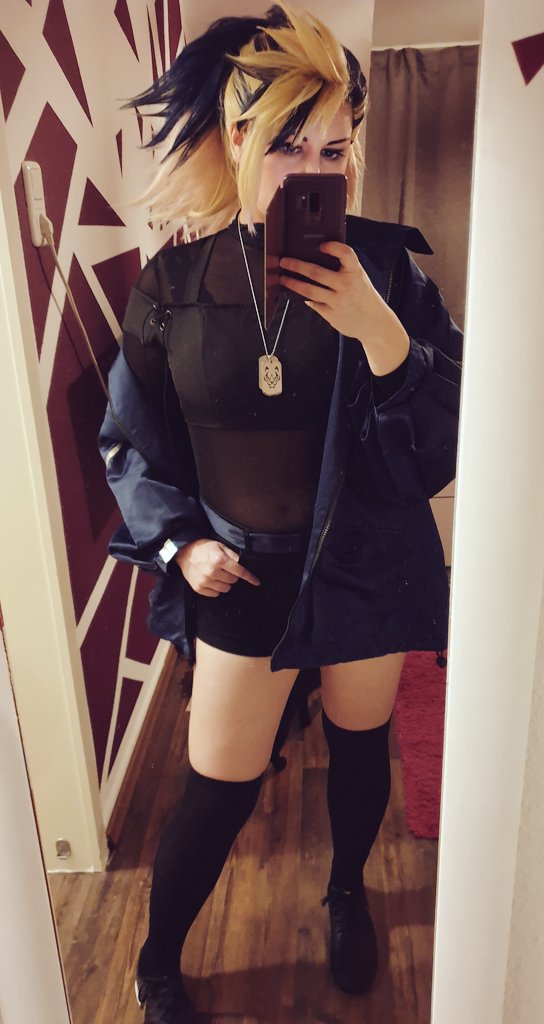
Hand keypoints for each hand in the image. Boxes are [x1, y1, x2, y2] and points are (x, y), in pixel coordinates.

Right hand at [175, 539, 259, 596]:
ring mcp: (205, 581)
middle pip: (233, 581)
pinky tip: (212, 580)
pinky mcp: (199, 588)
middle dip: (232, 576)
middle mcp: (212, 572)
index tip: (256, 582)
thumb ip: (232, 555)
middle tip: (225, 569)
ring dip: (225, 583)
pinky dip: (216, 589)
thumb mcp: (219, 546)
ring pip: (225, 589)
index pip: (239, 571)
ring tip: (218, 575)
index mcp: (219, 560)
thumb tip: (243, 565)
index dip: (249, 577)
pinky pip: (215, 594)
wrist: (184, 553)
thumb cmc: (203, 548)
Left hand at [279, 243, 409, 374]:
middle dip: (296, 266)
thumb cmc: (362, 295)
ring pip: (310, 290)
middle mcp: (347, 285)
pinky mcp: (332, 315)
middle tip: (284, 262)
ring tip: (284, 278)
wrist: (374, 322)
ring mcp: (338, 301)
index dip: (333, 247)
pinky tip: (298, 293)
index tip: (321, 245)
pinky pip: (313, 303)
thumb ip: (343, 268)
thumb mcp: (359, 277)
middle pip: (316, 272)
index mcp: (355, 272)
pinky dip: (305, 297)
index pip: (346, 254)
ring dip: (293, 283)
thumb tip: (316, 258)